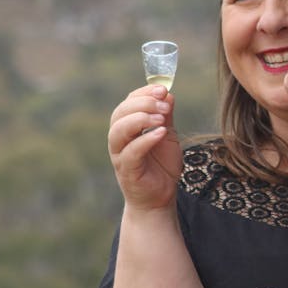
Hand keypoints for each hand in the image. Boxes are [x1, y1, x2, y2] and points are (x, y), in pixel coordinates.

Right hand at [107, 84, 182, 210]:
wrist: (160, 198)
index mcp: (127, 127)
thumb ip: (166, 116)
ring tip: (162, 117)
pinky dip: (145, 140)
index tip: (163, 89)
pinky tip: (161, 133)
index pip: (128, 102)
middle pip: (120, 113)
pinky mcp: (126, 170)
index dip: (144, 92)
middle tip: (164, 103)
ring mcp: (120, 155)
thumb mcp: (168, 135)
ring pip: (119, 130)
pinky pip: (131, 152)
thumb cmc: (161, 166)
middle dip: (143, 104)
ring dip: (141, 119)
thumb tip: (168, 94)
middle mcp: (119, 139)